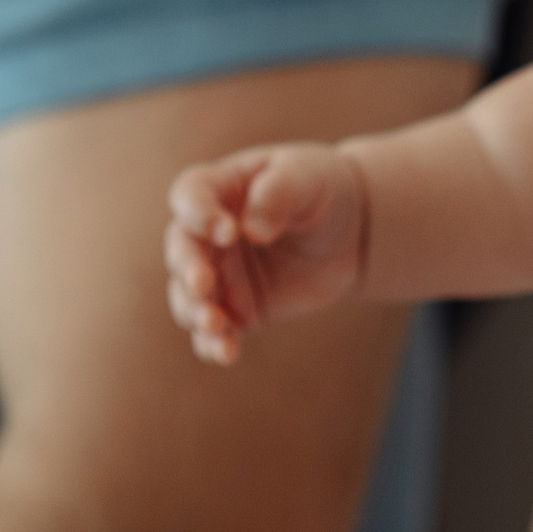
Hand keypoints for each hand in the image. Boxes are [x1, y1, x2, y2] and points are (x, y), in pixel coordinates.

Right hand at [164, 142, 368, 364]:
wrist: (350, 228)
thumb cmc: (320, 188)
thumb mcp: (306, 177)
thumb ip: (277, 195)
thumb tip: (253, 232)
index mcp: (219, 189)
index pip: (189, 195)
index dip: (199, 214)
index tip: (230, 232)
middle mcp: (207, 235)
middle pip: (182, 251)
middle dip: (188, 270)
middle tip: (204, 285)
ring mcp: (219, 274)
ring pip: (189, 298)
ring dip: (196, 313)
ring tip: (214, 324)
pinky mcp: (238, 308)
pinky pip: (217, 331)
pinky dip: (215, 344)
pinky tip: (226, 354)